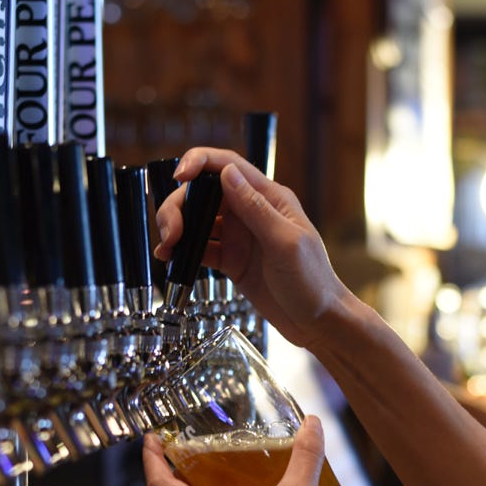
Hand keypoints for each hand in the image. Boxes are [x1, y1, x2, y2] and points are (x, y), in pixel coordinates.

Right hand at [152, 148, 352, 348]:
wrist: (319, 322)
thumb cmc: (313, 283)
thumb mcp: (285, 243)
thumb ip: (256, 209)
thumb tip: (228, 173)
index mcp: (269, 198)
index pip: (229, 166)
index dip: (200, 163)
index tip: (179, 175)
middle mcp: (251, 213)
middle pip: (205, 194)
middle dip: (180, 206)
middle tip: (170, 233)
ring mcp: (240, 237)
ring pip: (198, 221)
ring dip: (177, 229)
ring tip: (166, 248)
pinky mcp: (232, 261)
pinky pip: (202, 249)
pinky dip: (183, 252)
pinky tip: (171, 259)